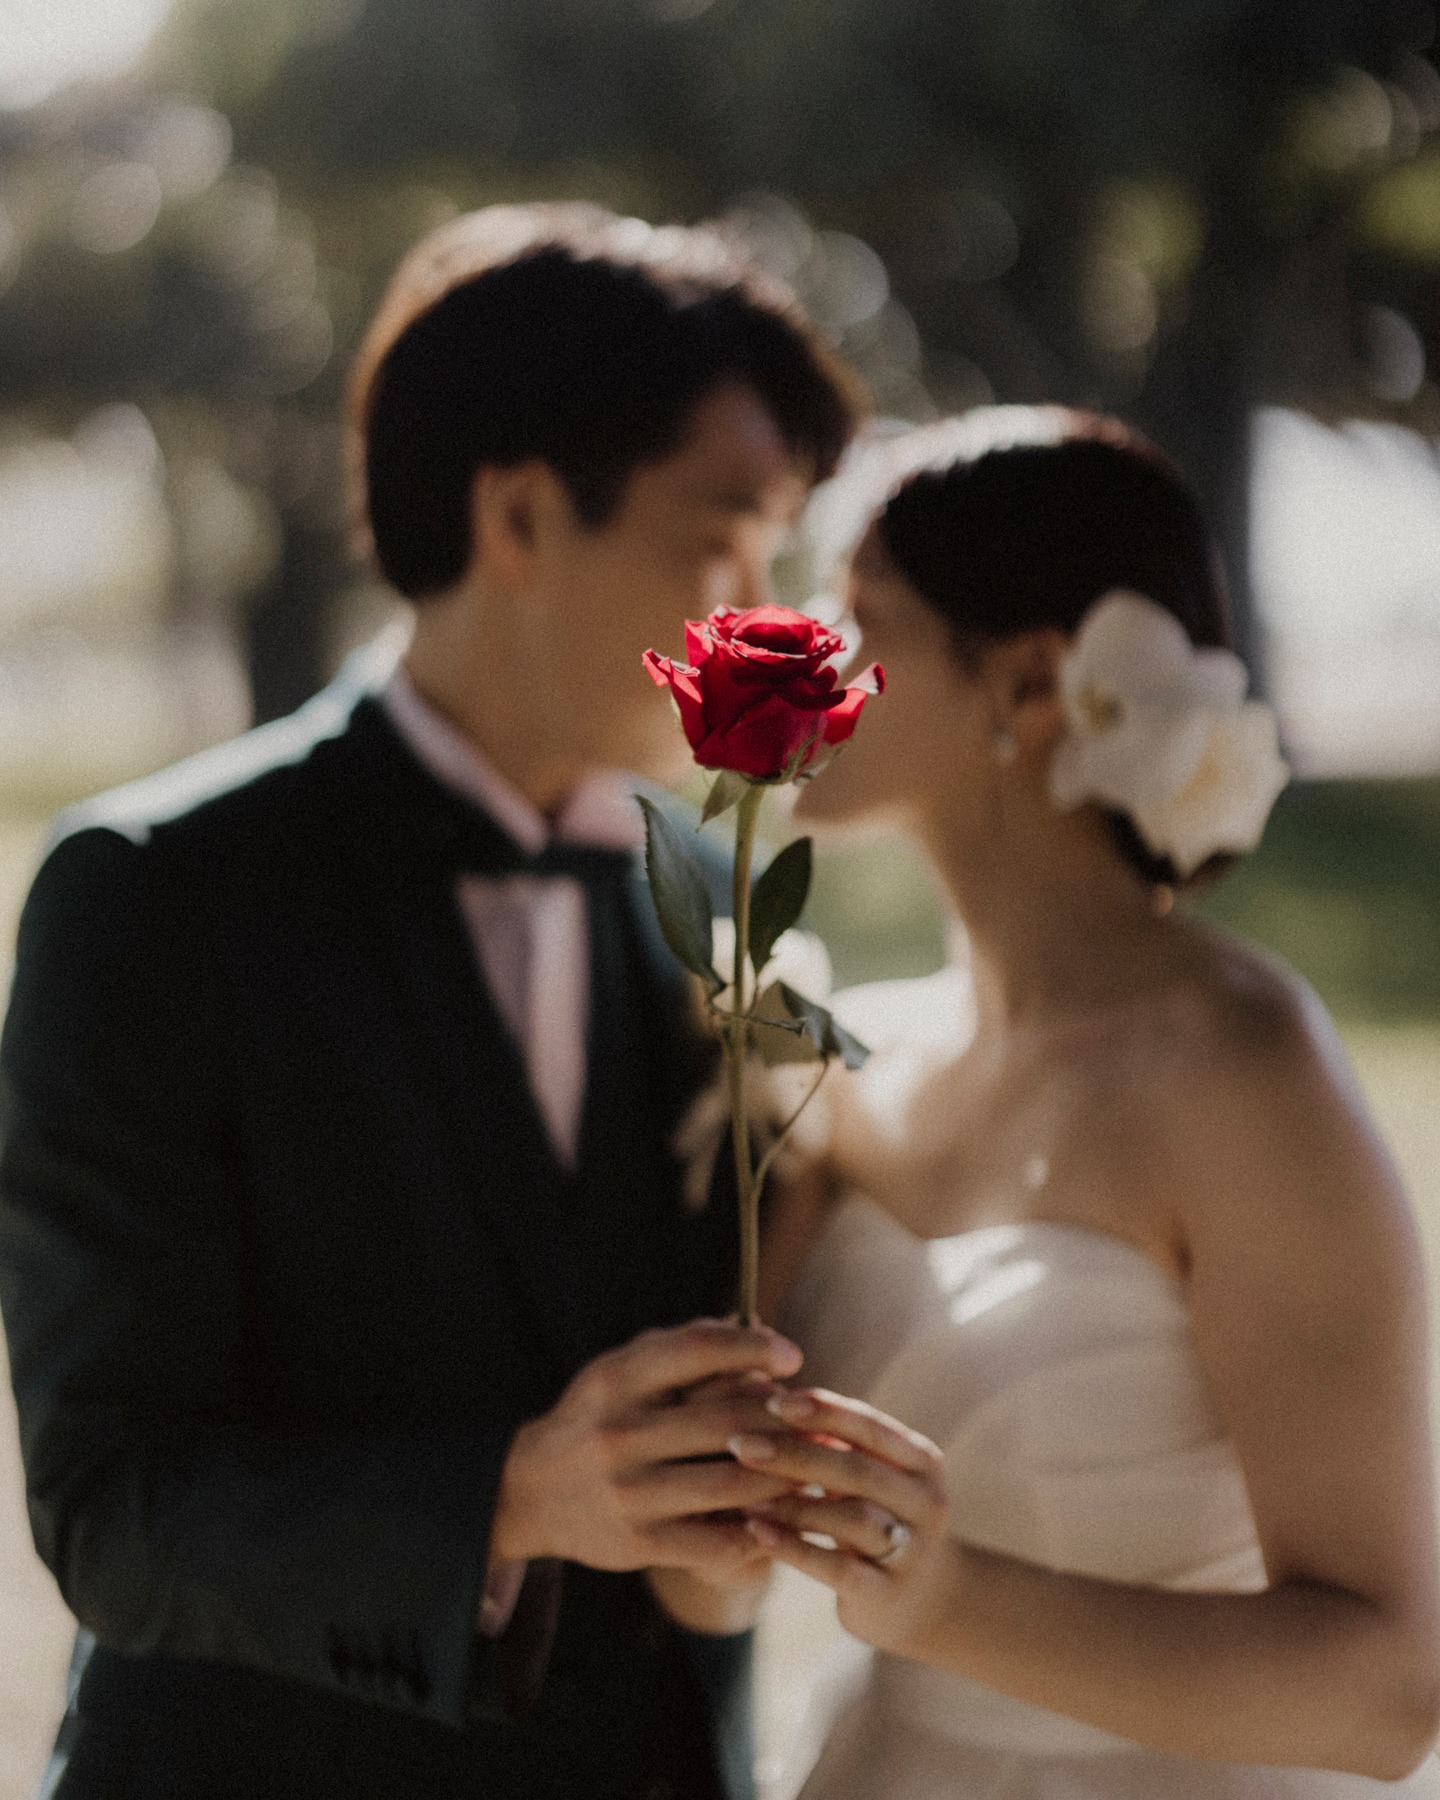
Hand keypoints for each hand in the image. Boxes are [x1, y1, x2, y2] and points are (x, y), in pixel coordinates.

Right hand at [490, 1320, 803, 1579]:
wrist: (530, 1492)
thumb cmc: (598, 1415)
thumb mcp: (623, 1368)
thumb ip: (683, 1344)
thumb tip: (758, 1328)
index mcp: (617, 1379)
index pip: (695, 1350)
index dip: (752, 1348)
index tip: (792, 1356)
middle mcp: (619, 1434)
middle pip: (725, 1420)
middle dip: (781, 1418)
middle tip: (815, 1418)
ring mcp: (630, 1493)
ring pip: (732, 1482)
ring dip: (784, 1473)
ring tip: (813, 1463)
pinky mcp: (639, 1544)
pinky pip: (717, 1540)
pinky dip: (759, 1527)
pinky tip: (781, 1515)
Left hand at [735, 1387, 951, 1656]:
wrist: (924, 1600)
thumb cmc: (878, 1516)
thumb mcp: (869, 1476)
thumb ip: (835, 1441)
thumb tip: (769, 1392)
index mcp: (922, 1460)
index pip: (868, 1425)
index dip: (821, 1410)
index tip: (770, 1401)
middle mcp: (925, 1501)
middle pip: (856, 1469)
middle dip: (795, 1453)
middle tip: (740, 1444)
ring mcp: (912, 1550)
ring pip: (849, 1517)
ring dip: (791, 1503)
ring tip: (741, 1494)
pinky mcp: (888, 1594)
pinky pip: (837, 1567)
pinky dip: (794, 1547)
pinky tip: (757, 1533)